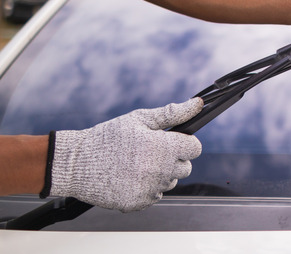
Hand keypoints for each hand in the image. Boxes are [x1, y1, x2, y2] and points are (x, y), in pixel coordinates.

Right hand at [47, 98, 202, 211]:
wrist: (76, 163)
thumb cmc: (108, 138)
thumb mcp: (140, 119)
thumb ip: (172, 113)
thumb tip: (197, 104)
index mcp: (164, 147)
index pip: (195, 148)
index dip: (185, 143)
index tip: (173, 141)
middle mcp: (160, 170)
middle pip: (186, 168)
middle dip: (174, 159)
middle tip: (151, 152)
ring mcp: (149, 189)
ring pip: (170, 182)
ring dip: (161, 174)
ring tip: (137, 164)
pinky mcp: (138, 202)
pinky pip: (154, 195)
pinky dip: (147, 187)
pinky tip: (130, 177)